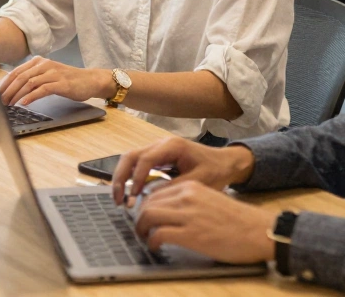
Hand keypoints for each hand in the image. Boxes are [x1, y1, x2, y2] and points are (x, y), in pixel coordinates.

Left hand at [0, 57, 111, 105]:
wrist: (89, 80)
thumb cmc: (67, 80)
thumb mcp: (47, 74)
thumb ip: (33, 77)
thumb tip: (13, 88)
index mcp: (39, 61)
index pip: (17, 71)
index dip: (5, 83)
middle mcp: (45, 64)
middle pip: (21, 77)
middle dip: (8, 90)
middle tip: (0, 101)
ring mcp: (53, 73)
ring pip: (29, 83)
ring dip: (17, 94)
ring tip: (9, 104)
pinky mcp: (61, 83)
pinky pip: (42, 89)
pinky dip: (31, 96)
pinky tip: (24, 103)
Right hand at [112, 137, 253, 202]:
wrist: (226, 163)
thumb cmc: (215, 171)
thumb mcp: (198, 182)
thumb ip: (173, 188)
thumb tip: (149, 197)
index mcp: (172, 146)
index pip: (145, 158)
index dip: (136, 177)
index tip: (133, 196)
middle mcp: (161, 144)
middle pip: (131, 156)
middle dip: (121, 177)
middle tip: (118, 200)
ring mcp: (157, 150)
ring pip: (130, 159)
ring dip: (122, 178)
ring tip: (119, 199)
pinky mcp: (157, 158)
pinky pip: (137, 165)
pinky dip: (130, 179)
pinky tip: (129, 194)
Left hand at [132, 180, 276, 263]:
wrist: (259, 231)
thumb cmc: (238, 220)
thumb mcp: (210, 199)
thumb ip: (190, 201)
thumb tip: (170, 211)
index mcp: (192, 187)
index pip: (156, 191)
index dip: (145, 205)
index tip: (145, 215)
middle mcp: (187, 197)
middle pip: (148, 203)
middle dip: (140, 217)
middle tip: (141, 228)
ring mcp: (188, 215)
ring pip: (148, 216)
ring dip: (142, 228)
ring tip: (145, 237)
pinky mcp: (191, 235)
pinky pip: (159, 234)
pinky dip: (152, 241)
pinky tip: (156, 246)